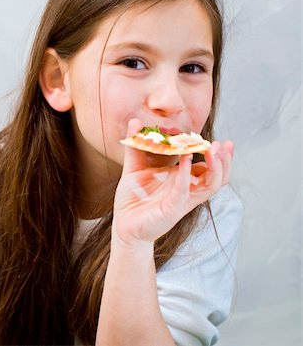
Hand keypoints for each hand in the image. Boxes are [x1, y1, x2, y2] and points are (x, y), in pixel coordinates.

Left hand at [112, 118, 232, 249]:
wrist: (123, 226)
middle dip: (224, 160)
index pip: (208, 168)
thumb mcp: (134, 168)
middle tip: (223, 144)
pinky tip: (186, 158)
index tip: (222, 142)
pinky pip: (184, 190)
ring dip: (215, 167)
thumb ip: (136, 145)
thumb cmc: (132, 199)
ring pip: (210, 185)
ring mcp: (182, 200)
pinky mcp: (172, 208)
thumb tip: (135, 120)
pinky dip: (186, 173)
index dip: (218, 156)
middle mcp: (187, 190)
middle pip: (217, 177)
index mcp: (182, 181)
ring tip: (213, 149)